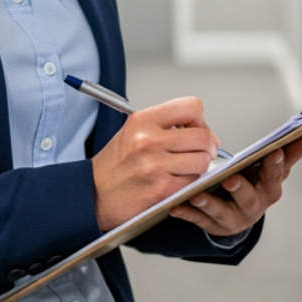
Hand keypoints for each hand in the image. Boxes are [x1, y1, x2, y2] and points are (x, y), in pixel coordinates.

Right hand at [92, 97, 220, 231]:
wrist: (93, 194)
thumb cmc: (116, 165)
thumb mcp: (134, 132)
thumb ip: (166, 126)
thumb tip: (205, 132)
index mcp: (143, 120)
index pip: (191, 107)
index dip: (200, 120)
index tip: (197, 130)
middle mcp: (148, 140)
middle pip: (202, 136)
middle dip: (207, 146)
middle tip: (202, 152)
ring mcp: (155, 165)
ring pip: (202, 160)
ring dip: (200, 166)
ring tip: (187, 168)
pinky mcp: (161, 189)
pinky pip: (193, 181)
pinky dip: (191, 183)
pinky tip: (178, 181)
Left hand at [169, 135, 301, 236]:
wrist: (237, 216)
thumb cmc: (255, 184)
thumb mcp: (271, 170)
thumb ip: (288, 153)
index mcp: (269, 190)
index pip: (275, 177)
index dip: (275, 165)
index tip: (273, 151)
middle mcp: (253, 207)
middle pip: (248, 198)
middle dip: (240, 188)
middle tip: (230, 178)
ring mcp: (232, 219)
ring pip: (221, 212)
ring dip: (209, 203)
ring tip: (196, 194)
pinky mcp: (212, 227)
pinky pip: (198, 221)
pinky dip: (187, 213)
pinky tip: (176, 205)